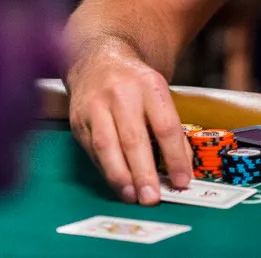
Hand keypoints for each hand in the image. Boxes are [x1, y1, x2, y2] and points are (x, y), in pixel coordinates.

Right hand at [67, 51, 191, 205]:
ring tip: (132, 197)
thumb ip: (171, 129)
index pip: (165, 126)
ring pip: (107, 146)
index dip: (175, 157)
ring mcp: (95, 107)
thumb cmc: (135, 84)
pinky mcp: (78, 120)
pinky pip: (92, 150)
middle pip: (133, 139)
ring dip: (120, 176)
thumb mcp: (159, 95)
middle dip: (143, 173)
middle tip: (152, 198)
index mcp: (149, 86)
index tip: (182, 181)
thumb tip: (181, 169)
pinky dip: (105, 170)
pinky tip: (117, 183)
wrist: (97, 61)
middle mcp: (121, 94)